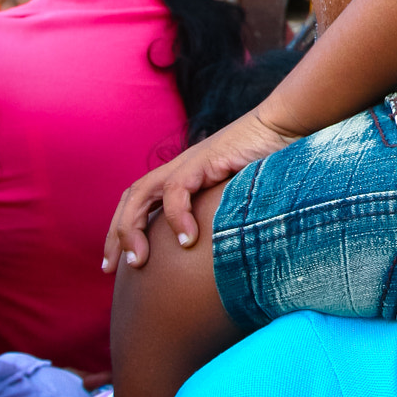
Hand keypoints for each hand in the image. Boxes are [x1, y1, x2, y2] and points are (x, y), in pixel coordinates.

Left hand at [101, 107, 293, 272]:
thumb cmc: (270, 165)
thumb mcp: (239, 200)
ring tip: (138, 261)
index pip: (140, 202)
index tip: (119, 265)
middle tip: (110, 270)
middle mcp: (179, 169)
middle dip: (116, 235)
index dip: (124, 231)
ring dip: (132, 229)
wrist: (285, 127)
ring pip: (141, 194)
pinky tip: (187, 241)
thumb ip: (222, 220)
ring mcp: (188, 163)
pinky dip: (176, 217)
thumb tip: (222, 257)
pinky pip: (176, 190)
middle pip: (131, 199)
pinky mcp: (203, 160)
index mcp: (183, 177)